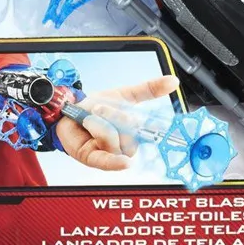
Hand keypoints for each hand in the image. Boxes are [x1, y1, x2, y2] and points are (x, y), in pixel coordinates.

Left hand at [55, 75, 178, 170]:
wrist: (70, 111)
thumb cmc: (97, 106)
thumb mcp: (125, 94)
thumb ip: (149, 89)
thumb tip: (173, 81)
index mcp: (134, 131)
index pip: (147, 130)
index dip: (148, 125)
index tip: (161, 126)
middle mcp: (125, 145)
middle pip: (130, 135)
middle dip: (113, 117)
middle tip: (99, 108)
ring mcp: (110, 154)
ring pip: (116, 142)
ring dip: (100, 125)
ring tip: (90, 119)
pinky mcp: (95, 160)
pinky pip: (108, 163)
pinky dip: (116, 163)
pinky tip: (124, 163)